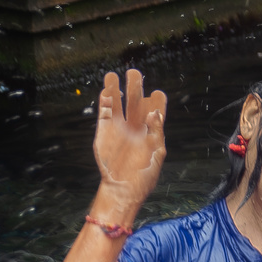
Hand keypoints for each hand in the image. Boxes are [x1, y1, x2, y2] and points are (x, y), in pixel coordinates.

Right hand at [93, 69, 166, 212]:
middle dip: (135, 87)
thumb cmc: (144, 175)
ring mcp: (119, 128)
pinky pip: (104, 113)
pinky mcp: (105, 132)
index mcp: (151, 132)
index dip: (157, 101)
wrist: (123, 189)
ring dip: (115, 89)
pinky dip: (105, 102)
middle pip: (135, 102)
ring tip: (114, 75)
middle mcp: (135, 127)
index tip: (158, 92)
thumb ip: (156, 130)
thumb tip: (154, 111)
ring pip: (117, 103)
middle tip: (134, 73)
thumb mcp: (157, 153)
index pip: (155, 112)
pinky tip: (106, 91)